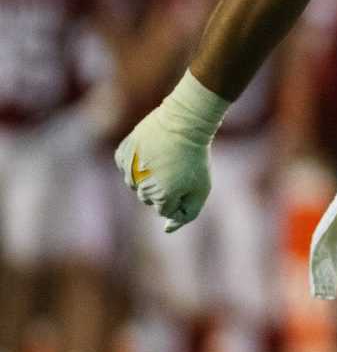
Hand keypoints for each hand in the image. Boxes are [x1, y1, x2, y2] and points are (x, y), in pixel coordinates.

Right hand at [114, 74, 230, 232]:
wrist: (183, 122)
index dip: (180, 196)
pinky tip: (151, 153)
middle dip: (164, 188)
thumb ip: (186, 214)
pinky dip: (138, 165)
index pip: (166, 211)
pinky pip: (127, 170)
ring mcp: (128, 170)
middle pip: (150, 199)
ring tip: (165, 160)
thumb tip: (167, 230)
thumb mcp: (201, 189)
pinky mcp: (121, 155)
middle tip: (177, 168)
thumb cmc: (195, 158)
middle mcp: (140, 186)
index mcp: (161, 196)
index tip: (188, 180)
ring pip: (137, 186)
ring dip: (150, 178)